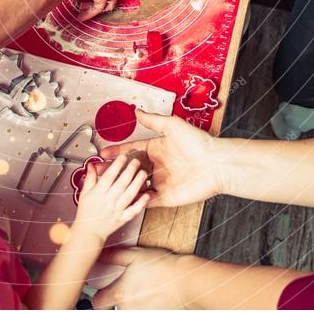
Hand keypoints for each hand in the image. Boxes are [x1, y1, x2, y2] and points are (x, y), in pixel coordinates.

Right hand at [73, 155, 149, 243]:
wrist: (89, 232)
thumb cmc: (86, 212)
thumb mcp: (84, 193)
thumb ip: (90, 178)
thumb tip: (92, 164)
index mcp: (98, 193)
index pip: (108, 177)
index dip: (116, 166)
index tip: (122, 156)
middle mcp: (108, 201)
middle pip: (120, 184)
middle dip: (129, 171)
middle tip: (136, 161)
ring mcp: (116, 210)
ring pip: (128, 195)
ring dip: (136, 184)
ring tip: (143, 173)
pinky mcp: (123, 219)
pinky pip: (133, 211)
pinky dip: (141, 204)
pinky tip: (147, 195)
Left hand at [93, 247, 190, 308]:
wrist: (184, 281)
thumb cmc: (162, 267)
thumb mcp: (135, 255)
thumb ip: (114, 256)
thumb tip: (101, 253)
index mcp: (120, 293)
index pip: (97, 302)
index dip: (99, 295)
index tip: (102, 290)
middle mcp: (127, 309)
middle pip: (112, 309)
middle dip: (115, 301)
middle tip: (125, 288)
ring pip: (127, 312)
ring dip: (131, 303)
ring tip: (142, 290)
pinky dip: (143, 307)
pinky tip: (151, 296)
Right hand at [101, 109, 220, 207]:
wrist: (216, 164)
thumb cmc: (198, 142)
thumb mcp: (173, 126)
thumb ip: (153, 121)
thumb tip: (137, 111)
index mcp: (157, 149)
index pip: (132, 151)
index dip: (117, 152)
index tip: (103, 153)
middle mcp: (157, 166)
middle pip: (130, 170)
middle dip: (114, 171)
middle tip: (97, 172)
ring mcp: (160, 182)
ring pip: (135, 186)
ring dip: (121, 186)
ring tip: (105, 187)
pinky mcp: (166, 198)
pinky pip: (146, 201)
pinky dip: (135, 201)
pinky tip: (122, 200)